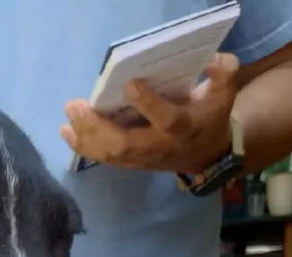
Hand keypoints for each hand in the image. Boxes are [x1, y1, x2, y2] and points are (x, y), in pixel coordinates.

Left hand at [59, 53, 239, 173]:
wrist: (207, 154)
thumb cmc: (211, 117)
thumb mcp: (224, 94)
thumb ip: (223, 74)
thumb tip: (213, 59)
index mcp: (182, 127)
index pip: (165, 118)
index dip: (148, 104)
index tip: (130, 84)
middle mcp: (159, 146)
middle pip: (125, 143)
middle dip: (98, 127)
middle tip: (76, 105)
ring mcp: (143, 158)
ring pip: (111, 154)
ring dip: (86, 138)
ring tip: (68, 118)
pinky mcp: (132, 163)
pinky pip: (105, 159)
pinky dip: (84, 147)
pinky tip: (67, 133)